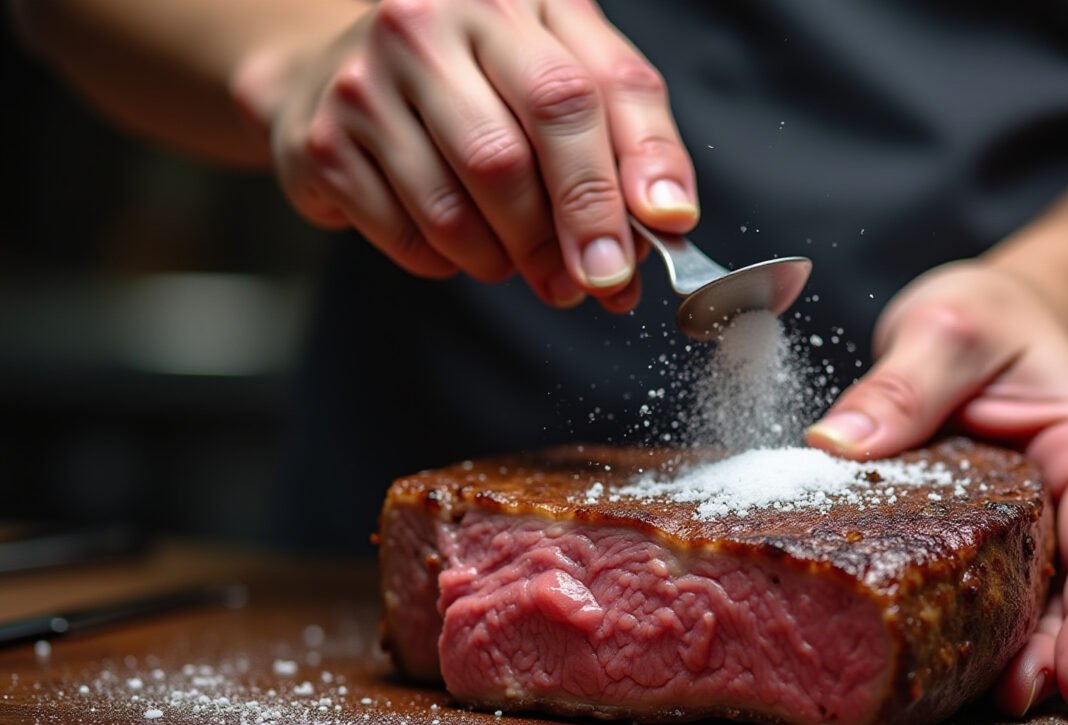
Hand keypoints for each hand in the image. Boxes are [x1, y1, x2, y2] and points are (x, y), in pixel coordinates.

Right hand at [235, 0, 696, 309]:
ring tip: (525, 261)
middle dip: (565, 235)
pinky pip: (407, 235)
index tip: (652, 238)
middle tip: (596, 280)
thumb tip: (668, 218)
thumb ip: (627, 133)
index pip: (577, 92)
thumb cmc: (480, 79)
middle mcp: (428, 24)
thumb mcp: (566, 71)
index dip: (618, 178)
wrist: (338, 71)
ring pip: (455, 210)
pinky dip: (450, 261)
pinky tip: (461, 243)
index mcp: (508, 0)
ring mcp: (366, 82)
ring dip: (506, 259)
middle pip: (509, 157)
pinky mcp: (326, 142)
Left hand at [805, 260, 1067, 714]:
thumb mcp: (948, 327)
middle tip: (1019, 700)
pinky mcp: (1018, 540)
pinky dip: (997, 630)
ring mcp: (1057, 524)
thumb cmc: (1000, 316)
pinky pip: (1014, 592)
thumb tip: (837, 446)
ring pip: (1054, 603)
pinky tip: (960, 664)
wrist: (1018, 312)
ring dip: (1031, 654)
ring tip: (992, 698)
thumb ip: (903, 383)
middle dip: (1064, 653)